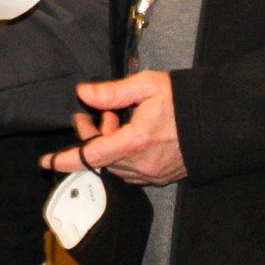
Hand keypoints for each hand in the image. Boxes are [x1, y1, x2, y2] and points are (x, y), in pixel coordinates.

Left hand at [41, 71, 186, 184]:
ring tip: (117, 119)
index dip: (64, 160)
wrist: (219, 123)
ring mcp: (151, 174)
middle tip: (95, 114)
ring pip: (114, 164)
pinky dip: (122, 153)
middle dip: (91, 136)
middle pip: (100, 158)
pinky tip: (130, 133)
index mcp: (134, 142)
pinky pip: (130, 169)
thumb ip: (113, 92)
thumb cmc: (183, 102)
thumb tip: (84, 93)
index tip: (44, 163)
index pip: (89, 156)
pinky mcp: (160, 177)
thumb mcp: (147, 86)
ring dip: (107, 144)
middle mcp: (140, 164)